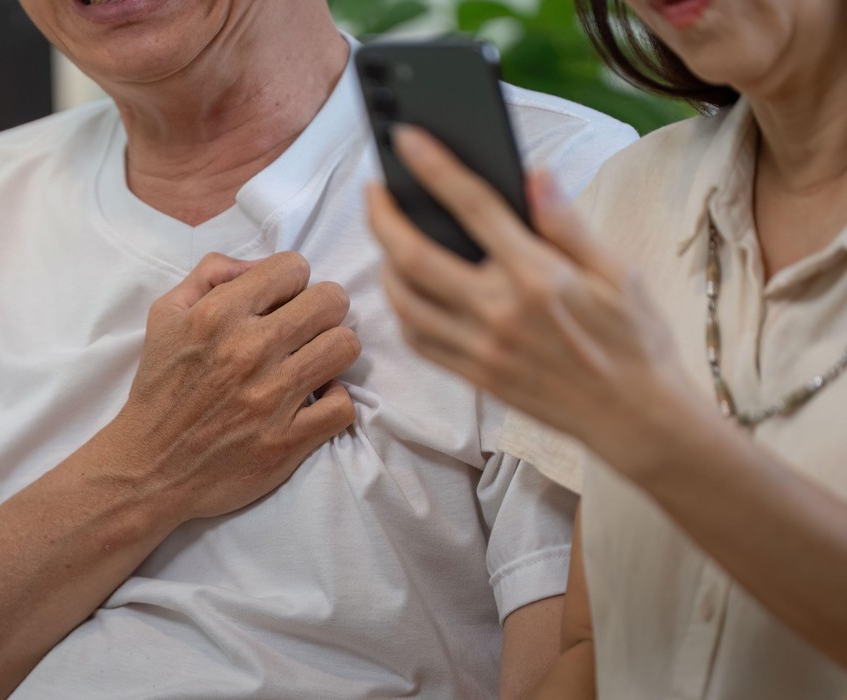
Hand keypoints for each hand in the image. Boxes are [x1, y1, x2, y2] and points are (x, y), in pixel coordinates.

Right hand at [107, 251, 359, 521]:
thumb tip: (255, 265)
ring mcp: (272, 397)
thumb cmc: (159, 388)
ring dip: (333, 350)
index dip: (291, 280)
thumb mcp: (165, 316)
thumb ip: (209, 275)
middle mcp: (249, 351)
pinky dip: (333, 401)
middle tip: (305, 328)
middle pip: (331, 302)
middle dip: (322, 309)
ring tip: (313, 361)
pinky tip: (313, 400)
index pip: (293, 267)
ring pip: (344, 347)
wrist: (149, 467)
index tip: (281, 301)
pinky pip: (343, 405)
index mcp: (218, 315)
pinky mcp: (287, 440)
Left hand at [365, 125, 696, 480]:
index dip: (434, 166)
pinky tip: (405, 287)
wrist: (637, 418)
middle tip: (374, 187)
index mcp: (540, 276)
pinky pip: (417, 340)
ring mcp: (482, 348)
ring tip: (386, 236)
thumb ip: (568, 223)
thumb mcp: (619, 272)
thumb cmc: (635, 339)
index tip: (405, 136)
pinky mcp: (475, 376)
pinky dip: (401, 309)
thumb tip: (532, 174)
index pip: (474, 206)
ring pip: (404, 301)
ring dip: (383, 263)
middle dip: (382, 216)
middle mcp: (501, 312)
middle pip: (414, 257)